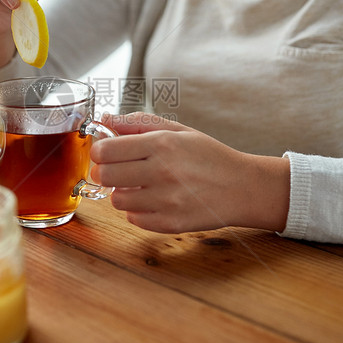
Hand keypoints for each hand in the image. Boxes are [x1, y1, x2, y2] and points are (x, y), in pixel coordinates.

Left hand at [92, 113, 290, 233]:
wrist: (242, 188)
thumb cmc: (208, 156)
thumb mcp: (178, 130)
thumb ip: (138, 123)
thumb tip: (106, 119)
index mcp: (162, 144)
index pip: (106, 150)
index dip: (100, 150)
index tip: (106, 152)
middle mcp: (162, 172)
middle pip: (105, 176)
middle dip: (105, 172)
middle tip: (117, 170)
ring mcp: (166, 201)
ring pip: (117, 200)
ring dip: (123, 192)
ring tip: (140, 185)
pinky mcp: (170, 223)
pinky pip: (133, 219)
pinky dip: (137, 210)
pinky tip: (153, 200)